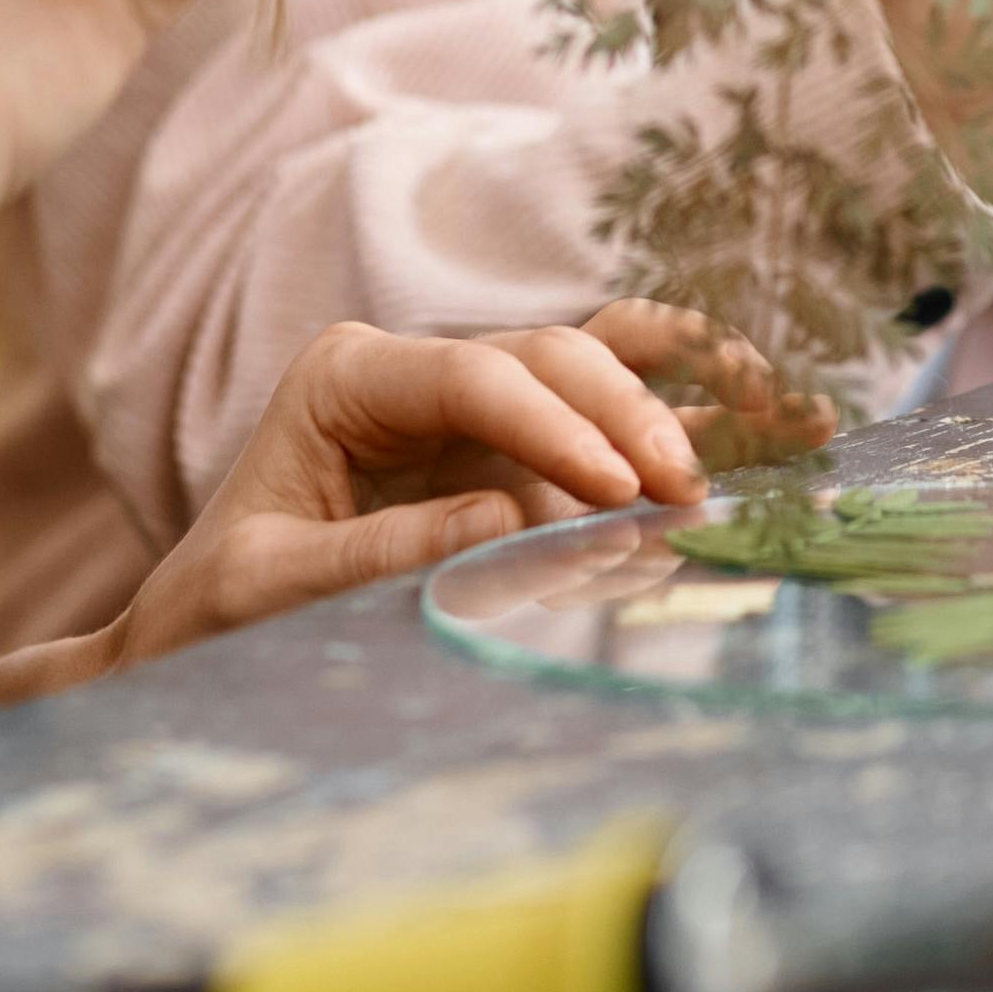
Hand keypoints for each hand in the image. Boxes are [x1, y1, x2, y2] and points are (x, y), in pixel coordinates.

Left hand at [110, 316, 711, 668]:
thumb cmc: (216, 610)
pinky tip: (771, 431)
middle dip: (630, 413)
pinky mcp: (514, 455)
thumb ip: (380, 551)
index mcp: (348, 376)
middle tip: (688, 491)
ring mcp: (474, 410)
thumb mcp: (271, 590)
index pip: (475, 375)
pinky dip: (687, 423)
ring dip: (692, 392)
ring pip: (600, 369)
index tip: (618, 490)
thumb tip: (505, 513)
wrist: (200, 634)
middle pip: (551, 357)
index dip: (554, 426)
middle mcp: (419, 373)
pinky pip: (611, 422)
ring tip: (792, 419)